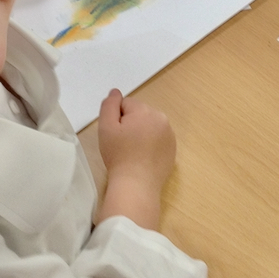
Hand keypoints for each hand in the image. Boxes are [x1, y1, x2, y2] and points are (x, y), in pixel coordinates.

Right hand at [97, 89, 175, 228]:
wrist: (136, 185)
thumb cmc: (118, 155)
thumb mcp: (106, 127)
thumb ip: (109, 105)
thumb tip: (115, 92)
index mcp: (145, 111)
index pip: (126, 105)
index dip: (116, 119)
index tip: (115, 135)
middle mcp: (161, 119)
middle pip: (139, 114)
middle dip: (130, 124)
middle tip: (122, 144)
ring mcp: (170, 135)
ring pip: (149, 126)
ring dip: (141, 134)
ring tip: (133, 152)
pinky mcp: (173, 150)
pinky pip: (158, 140)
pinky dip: (150, 145)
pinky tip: (143, 158)